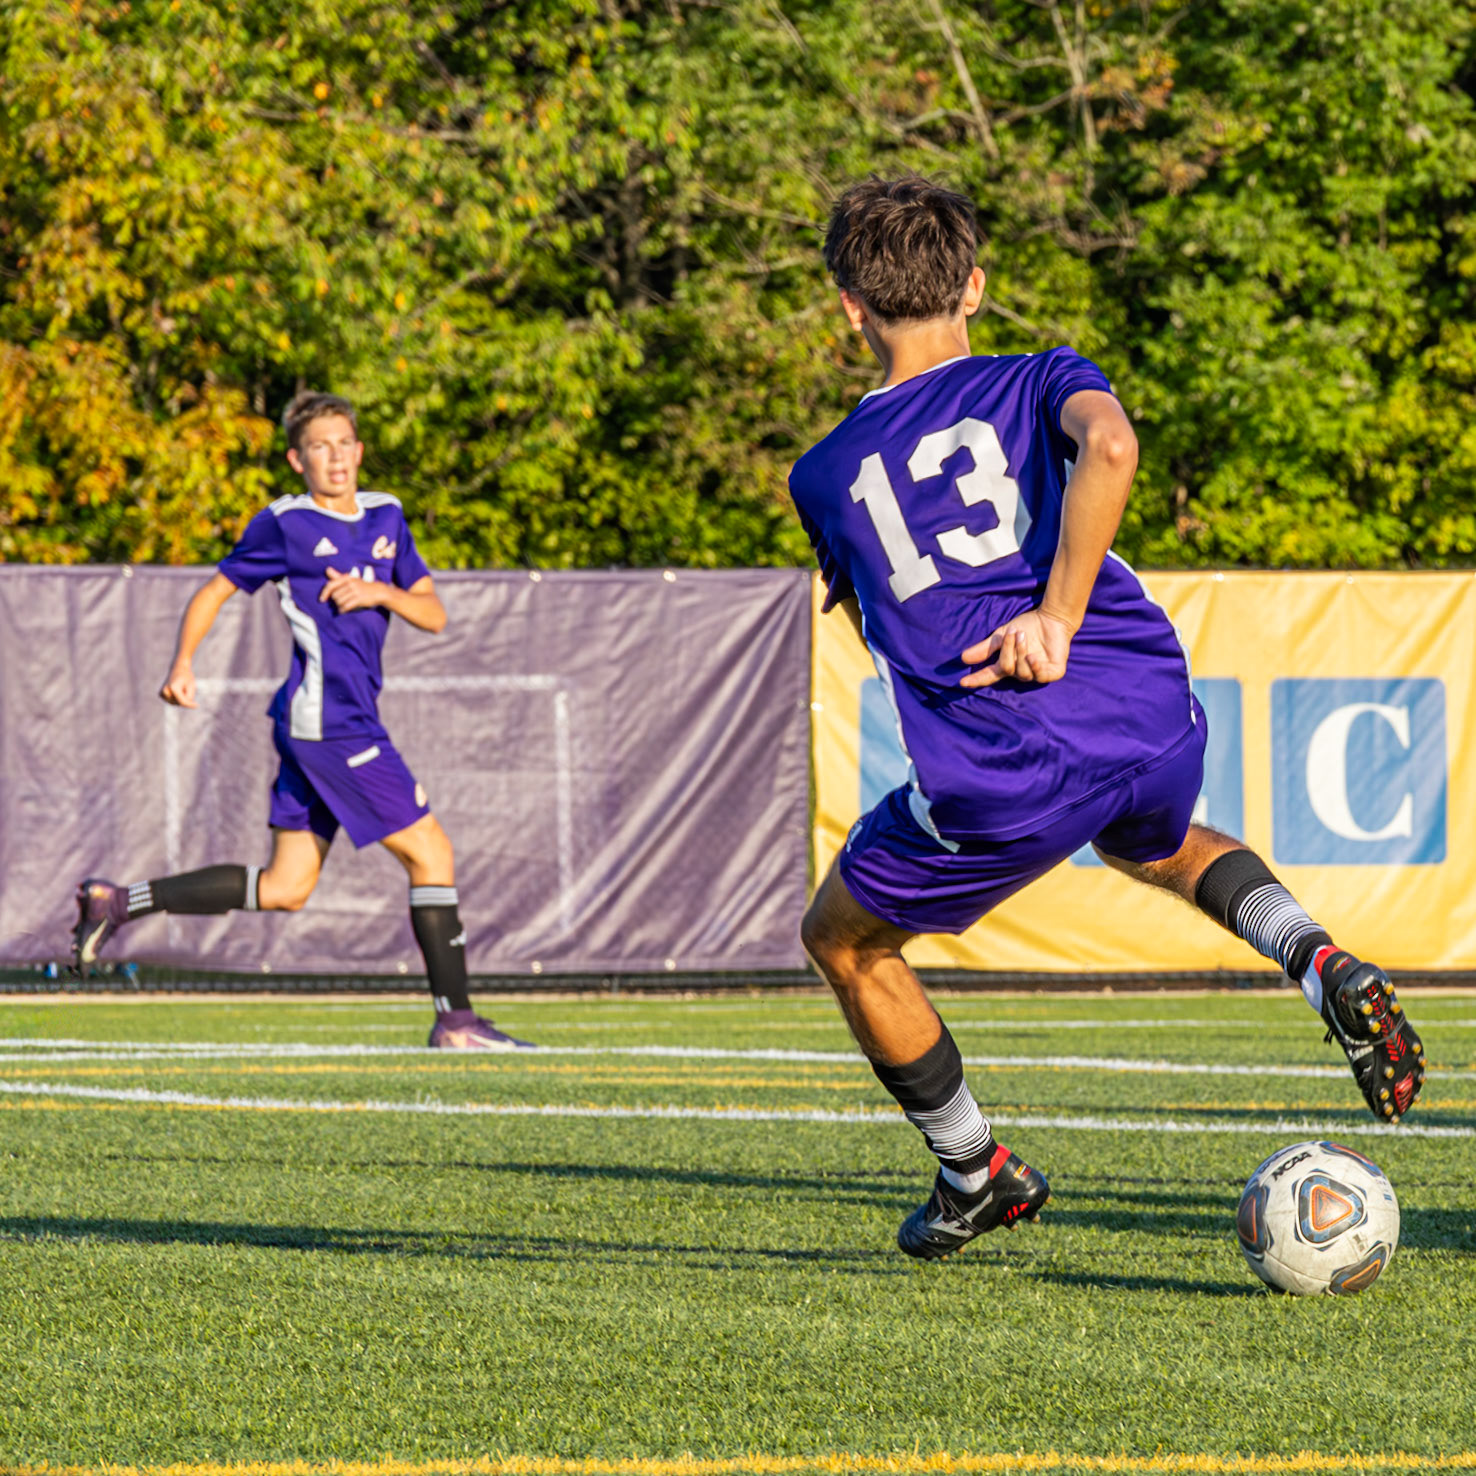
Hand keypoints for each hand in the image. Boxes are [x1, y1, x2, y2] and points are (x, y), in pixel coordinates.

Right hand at [160, 661, 196, 706]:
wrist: (178, 669)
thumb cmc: (186, 677)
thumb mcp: (191, 686)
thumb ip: (189, 697)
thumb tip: (184, 705)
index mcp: (173, 687)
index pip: (182, 701)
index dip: (190, 704)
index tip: (197, 705)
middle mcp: (165, 691)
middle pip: (179, 703)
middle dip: (185, 699)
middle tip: (186, 688)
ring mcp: (162, 693)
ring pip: (176, 703)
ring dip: (181, 698)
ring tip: (181, 688)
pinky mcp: (161, 695)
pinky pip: (173, 701)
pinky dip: (177, 698)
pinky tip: (177, 690)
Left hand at [319, 567, 386, 612]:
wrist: (378, 591)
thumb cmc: (362, 586)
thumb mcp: (351, 580)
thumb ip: (338, 576)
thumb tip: (327, 569)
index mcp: (347, 578)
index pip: (331, 585)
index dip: (324, 593)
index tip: (322, 600)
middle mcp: (350, 583)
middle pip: (335, 596)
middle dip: (336, 601)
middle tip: (340, 602)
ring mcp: (355, 591)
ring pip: (340, 601)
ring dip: (339, 606)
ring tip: (343, 606)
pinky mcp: (359, 599)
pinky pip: (346, 606)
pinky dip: (343, 610)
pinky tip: (343, 611)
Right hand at [960, 607, 1075, 687]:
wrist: (1052, 618)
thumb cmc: (1027, 626)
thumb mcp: (1001, 635)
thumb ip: (985, 648)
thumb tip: (963, 658)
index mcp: (1007, 665)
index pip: (990, 675)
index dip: (977, 679)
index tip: (963, 682)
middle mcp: (1021, 672)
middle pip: (1007, 669)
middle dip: (1007, 651)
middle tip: (1012, 633)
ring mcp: (1038, 673)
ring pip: (1023, 673)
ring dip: (1020, 653)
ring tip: (1023, 636)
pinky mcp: (1053, 672)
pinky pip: (1042, 677)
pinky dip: (1035, 667)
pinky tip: (1033, 656)